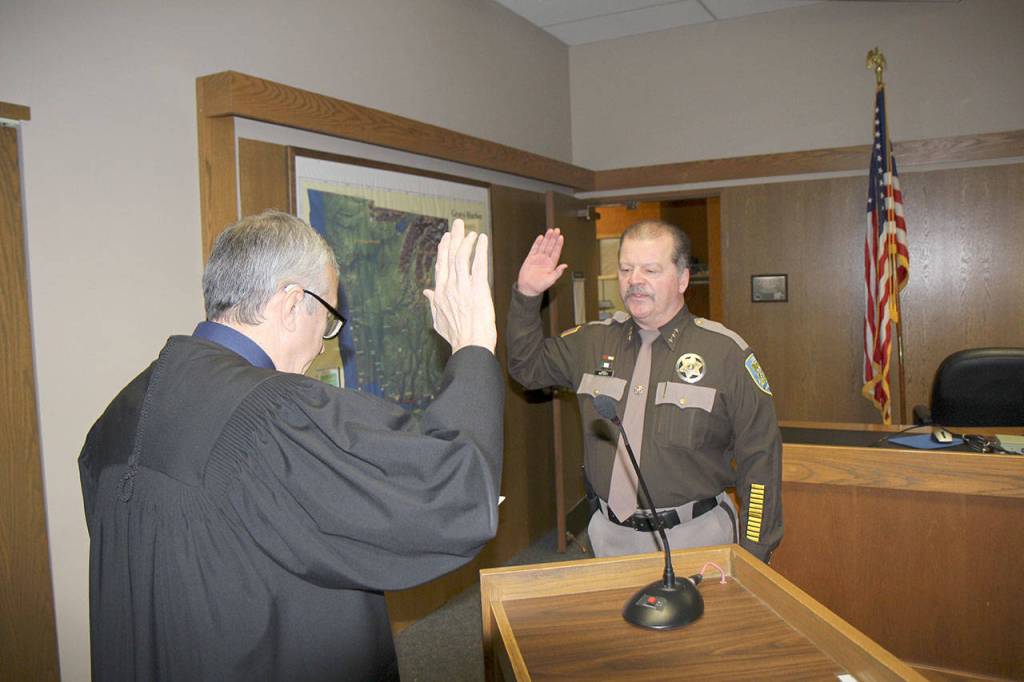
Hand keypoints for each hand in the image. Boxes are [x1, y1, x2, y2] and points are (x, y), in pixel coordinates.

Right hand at [422, 219, 496, 353]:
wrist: (470, 346)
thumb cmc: (457, 337)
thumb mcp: (439, 321)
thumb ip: (432, 304)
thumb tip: (426, 292)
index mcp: (439, 294)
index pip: (441, 266)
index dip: (443, 250)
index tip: (446, 238)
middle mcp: (449, 287)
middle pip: (450, 257)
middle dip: (454, 238)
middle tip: (458, 224)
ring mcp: (463, 287)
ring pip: (462, 257)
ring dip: (467, 242)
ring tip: (471, 232)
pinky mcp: (478, 288)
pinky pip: (478, 264)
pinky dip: (479, 250)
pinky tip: (482, 239)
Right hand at [517, 228, 566, 296]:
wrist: (528, 288)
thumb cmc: (539, 286)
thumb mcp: (551, 280)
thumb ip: (558, 272)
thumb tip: (565, 266)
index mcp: (551, 264)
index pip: (556, 252)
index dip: (559, 244)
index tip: (561, 237)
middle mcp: (545, 260)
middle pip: (550, 246)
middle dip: (553, 238)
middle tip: (556, 230)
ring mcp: (538, 258)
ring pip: (543, 246)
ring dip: (547, 238)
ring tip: (550, 231)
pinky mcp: (530, 258)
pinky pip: (534, 249)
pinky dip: (537, 243)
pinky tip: (540, 237)